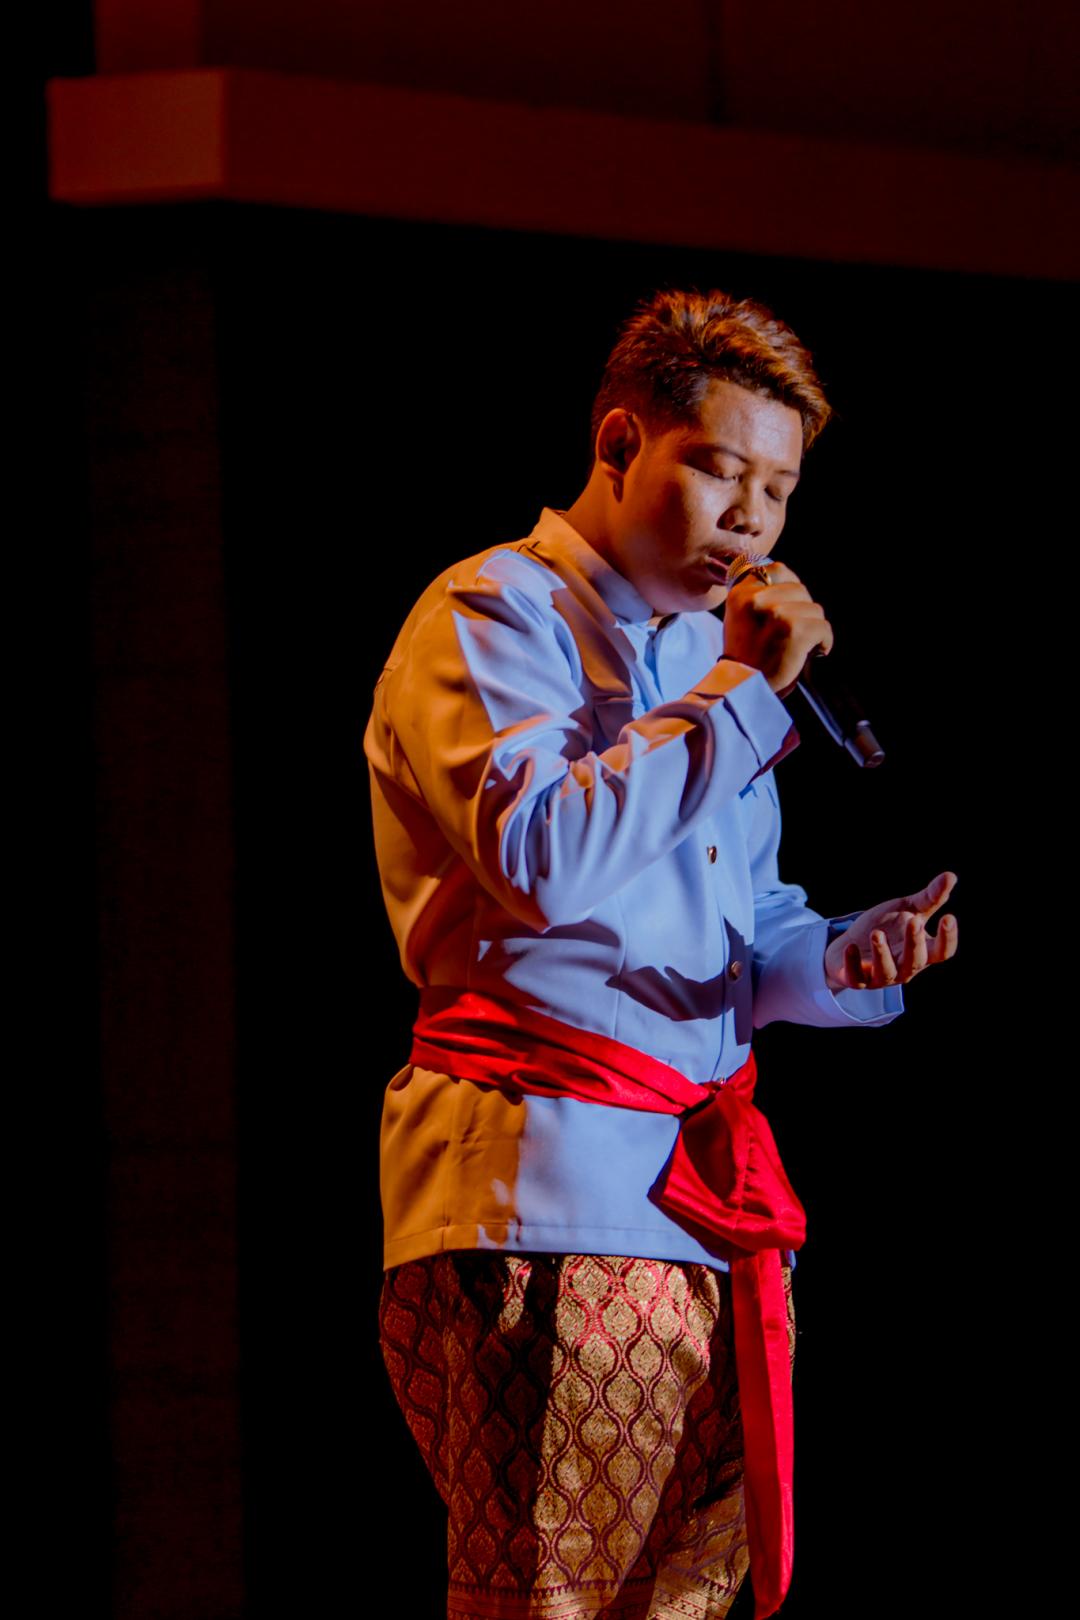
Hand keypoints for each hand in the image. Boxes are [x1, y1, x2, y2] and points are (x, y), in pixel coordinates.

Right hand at [723, 561, 833, 695]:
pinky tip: (812, 654)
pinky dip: (824, 642)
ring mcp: (775, 612)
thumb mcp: (741, 618)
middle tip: (793, 635)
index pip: (779, 570)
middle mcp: (756, 598)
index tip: (789, 608)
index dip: (791, 588)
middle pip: (801, 590)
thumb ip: (760, 596)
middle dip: (803, 612)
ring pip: (815, 609)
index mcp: (741, 593)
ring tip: (799, 647)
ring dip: (813, 629)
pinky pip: (823, 627)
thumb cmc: (746, 658)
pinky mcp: (793, 629)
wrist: (741, 690)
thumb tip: (792, 586)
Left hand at [824, 871, 958, 991]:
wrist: (852, 942)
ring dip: (882, 954)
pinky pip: (856, 977)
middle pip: (915, 961)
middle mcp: (905, 968)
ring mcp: (881, 976)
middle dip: (914, 943)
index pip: (942, 951)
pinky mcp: (857, 979)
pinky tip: (851, 946)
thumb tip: (951, 876)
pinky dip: (853, 963)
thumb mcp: (907, 909)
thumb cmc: (887, 927)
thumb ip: (929, 898)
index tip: (948, 917)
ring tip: (877, 933)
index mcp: (922, 951)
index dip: (948, 938)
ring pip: (887, 972)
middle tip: (914, 921)